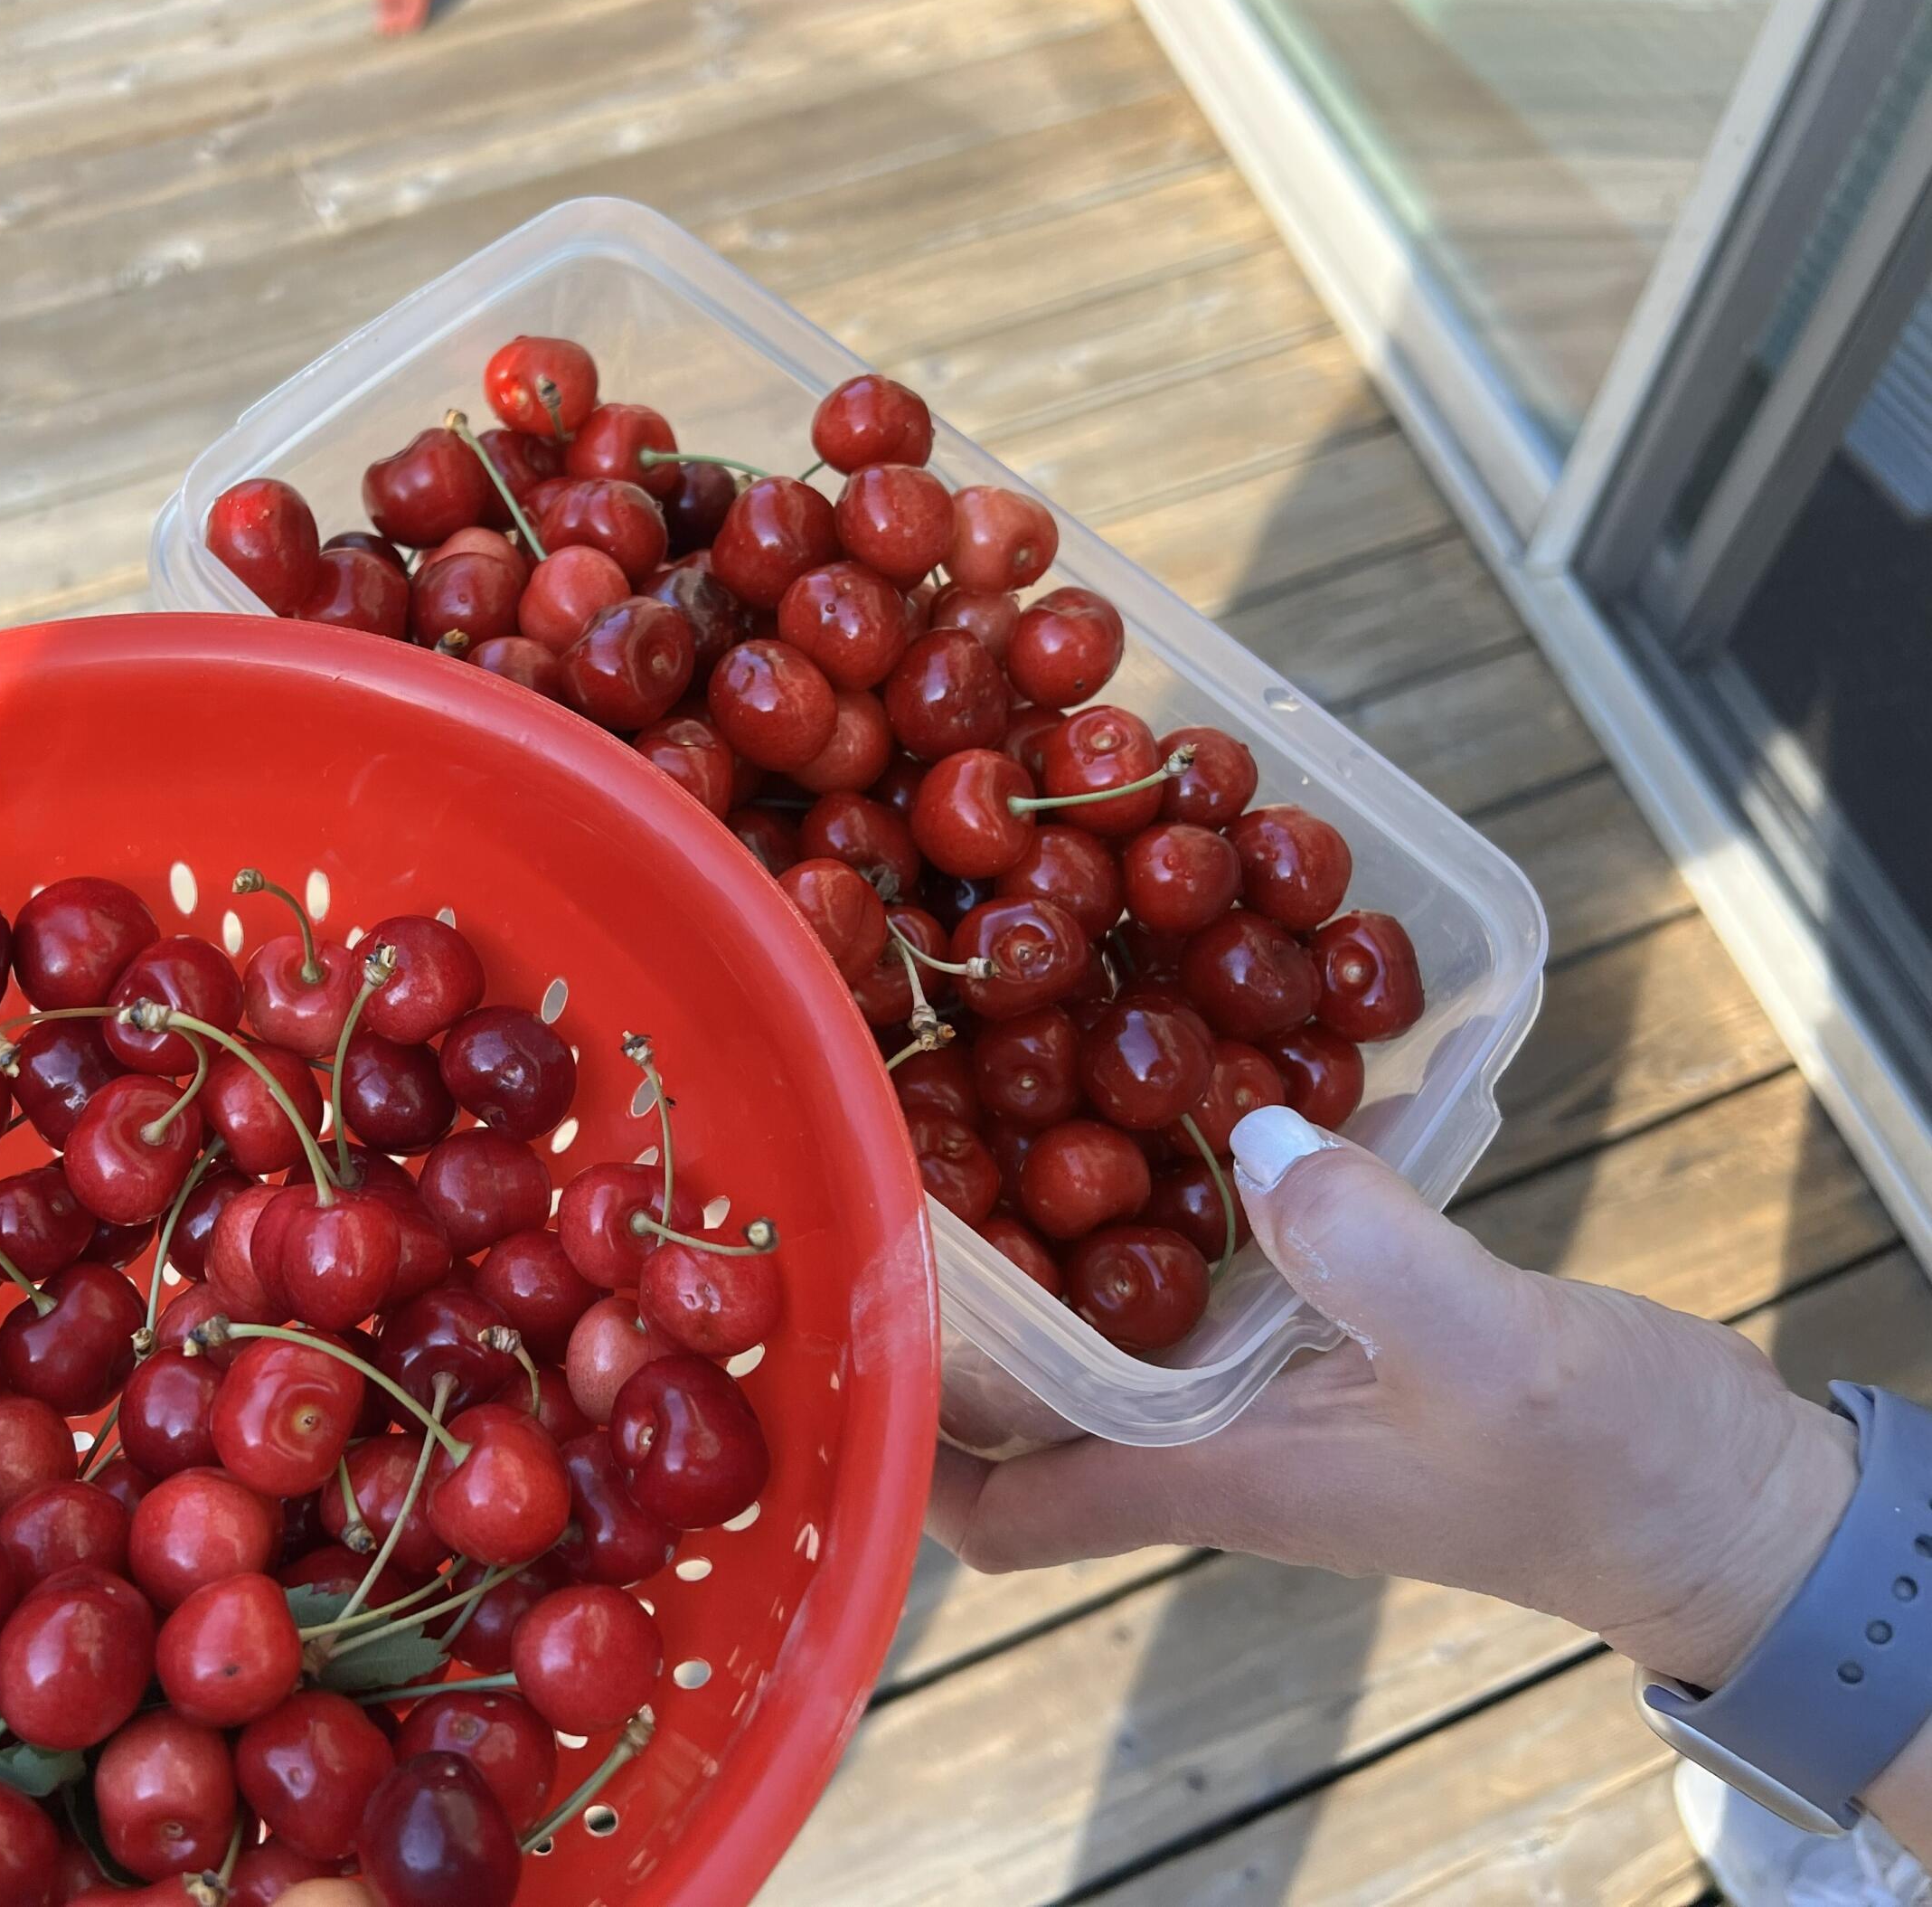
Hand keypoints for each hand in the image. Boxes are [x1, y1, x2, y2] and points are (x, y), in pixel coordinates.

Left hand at [929, 1106, 1856, 1692]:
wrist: (1736, 1506)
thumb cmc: (1613, 1472)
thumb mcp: (1493, 1352)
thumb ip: (1373, 1251)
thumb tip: (1253, 1134)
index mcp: (1211, 1472)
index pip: (1004, 1506)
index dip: (907, 1438)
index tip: (837, 1329)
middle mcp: (1214, 1431)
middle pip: (1028, 1386)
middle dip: (957, 1285)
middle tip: (895, 1143)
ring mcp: (1273, 1382)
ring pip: (1117, 1303)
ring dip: (1059, 1209)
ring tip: (994, 1072)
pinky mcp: (1335, 1327)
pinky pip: (1225, 1248)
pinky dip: (1194, 1172)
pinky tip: (1196, 1067)